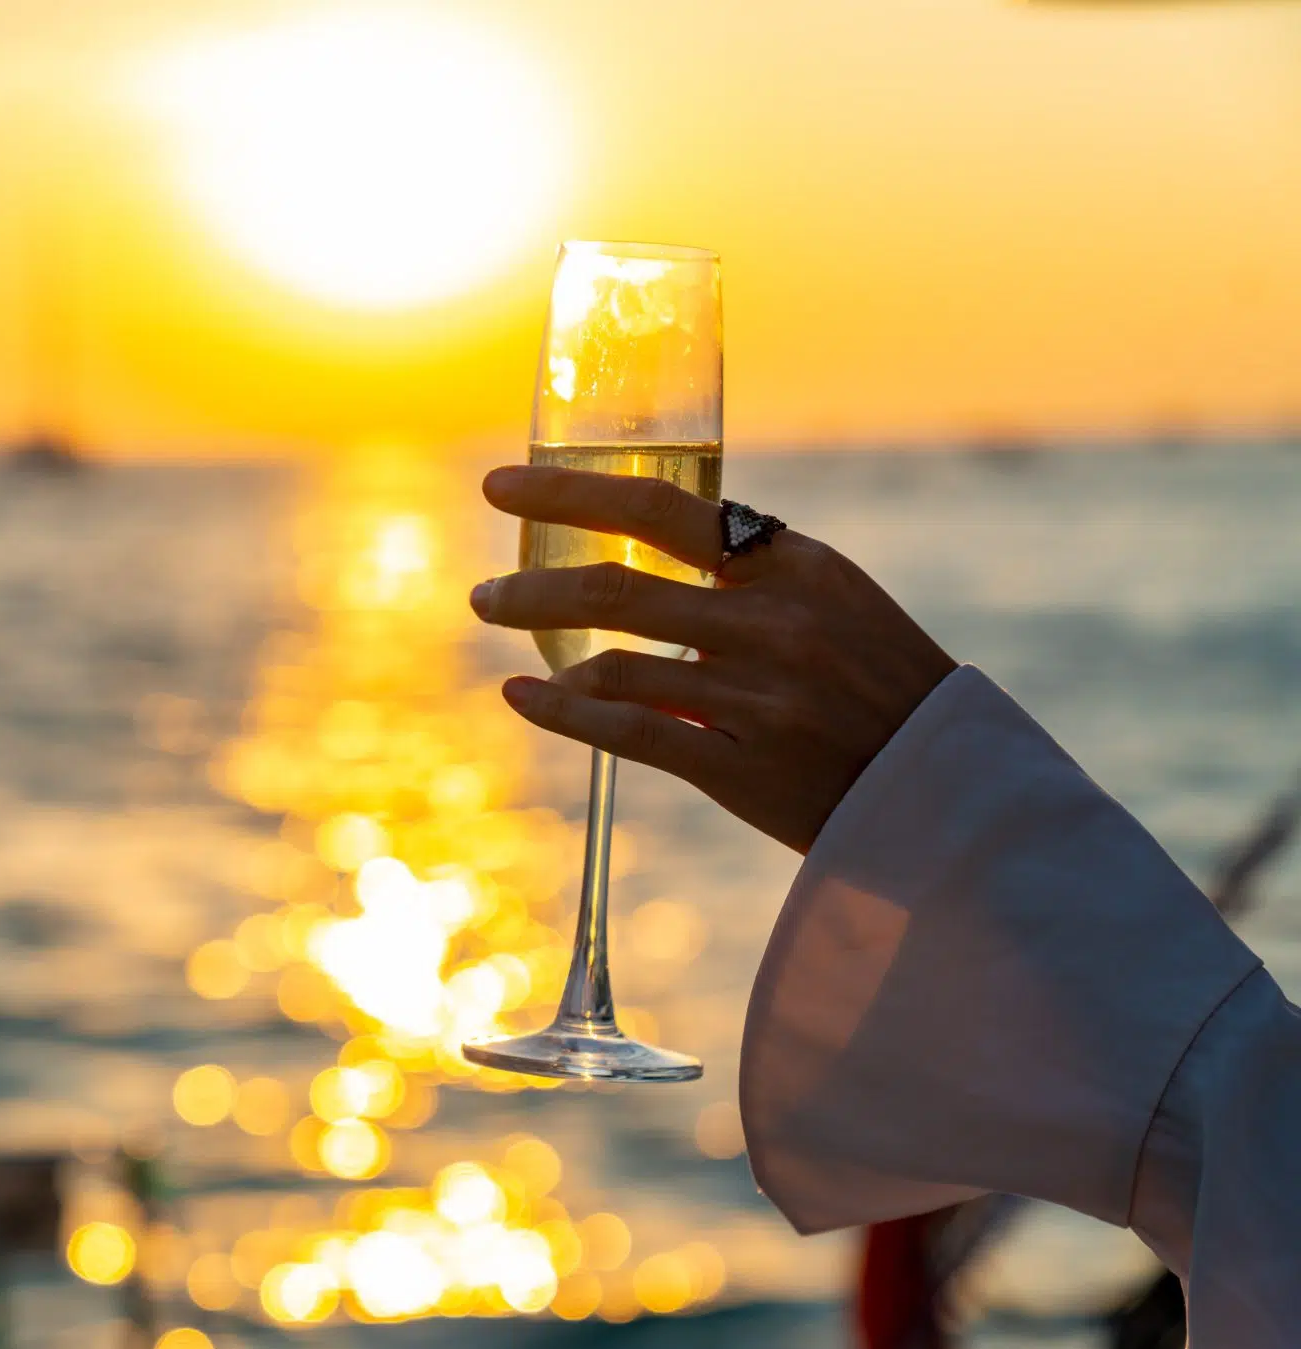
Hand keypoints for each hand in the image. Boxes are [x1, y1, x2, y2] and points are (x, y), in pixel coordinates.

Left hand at [469, 465, 956, 853]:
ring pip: (614, 664)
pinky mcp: (742, 766)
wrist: (943, 783)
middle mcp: (774, 624)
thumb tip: (646, 536)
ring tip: (501, 636)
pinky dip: (564, 712)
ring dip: (540, 646)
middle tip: (483, 594)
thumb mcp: (832, 597)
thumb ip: (748, 568)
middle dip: (531, 589)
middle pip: (618, 590)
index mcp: (794, 565)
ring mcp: (757, 698)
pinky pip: (629, 733)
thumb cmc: (875, 680)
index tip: (502, 487)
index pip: (660, 509)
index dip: (569, 493)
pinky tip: (524, 696)